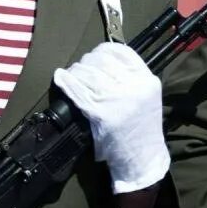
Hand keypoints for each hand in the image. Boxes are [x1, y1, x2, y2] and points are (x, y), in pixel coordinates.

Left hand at [54, 42, 168, 191]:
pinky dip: (65, 81)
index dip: (103, 50)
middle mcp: (133, 87)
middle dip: (87, 62)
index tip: (96, 55)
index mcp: (146, 80)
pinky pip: (78, 91)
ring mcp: (116, 100)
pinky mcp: (100, 114)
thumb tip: (100, 58)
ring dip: (76, 71)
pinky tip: (60, 77)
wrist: (142, 157)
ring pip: (88, 73)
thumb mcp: (146, 96)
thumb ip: (131, 77)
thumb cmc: (141, 126)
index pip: (121, 52)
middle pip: (101, 60)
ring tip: (73, 75)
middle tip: (82, 69)